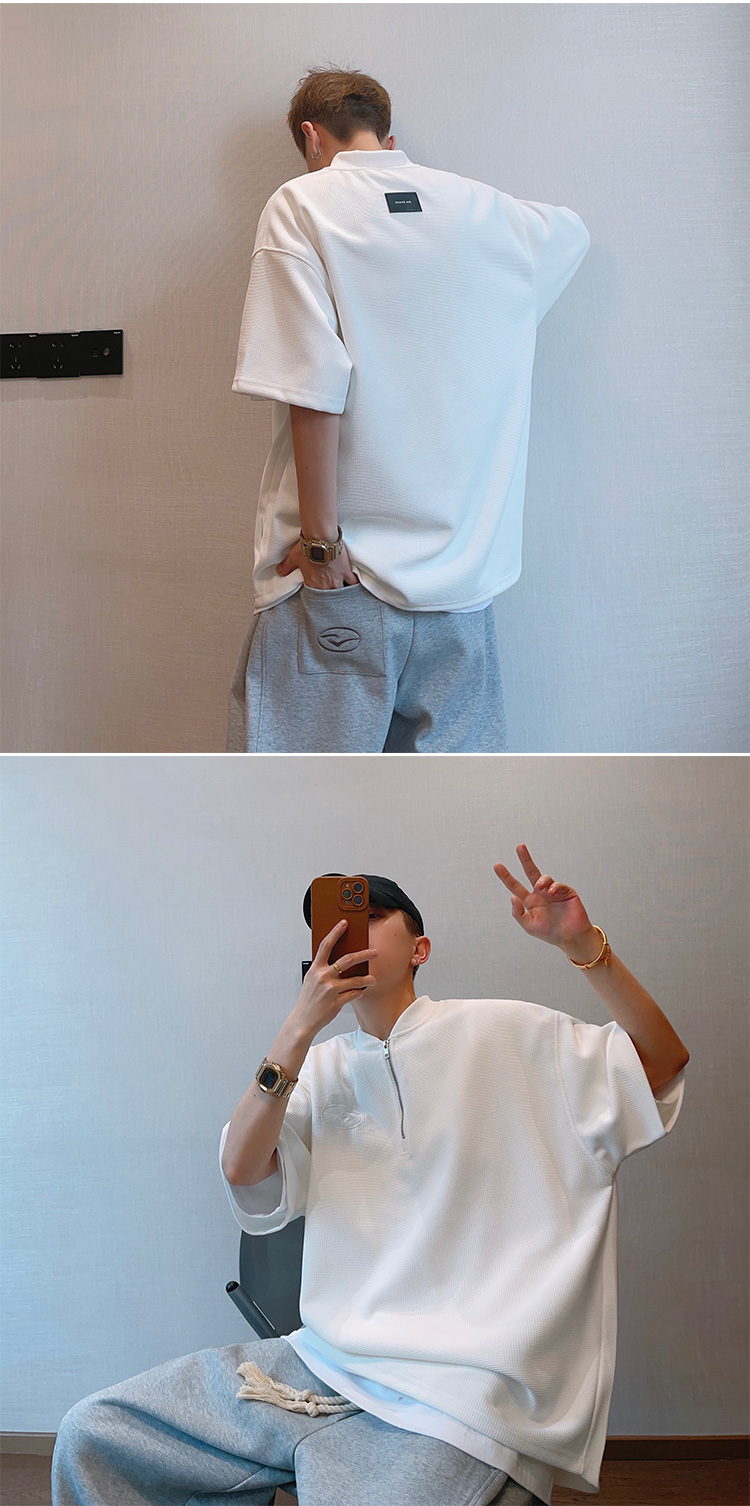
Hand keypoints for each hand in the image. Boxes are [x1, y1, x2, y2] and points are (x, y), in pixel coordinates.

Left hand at [275, 536, 360, 589]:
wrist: (321, 540)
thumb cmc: (307, 548)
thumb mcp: (293, 558)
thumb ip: (286, 566)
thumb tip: (279, 571)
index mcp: (313, 584)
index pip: (315, 595)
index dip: (318, 595)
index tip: (320, 594)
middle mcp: (325, 585)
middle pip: (330, 595)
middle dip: (330, 595)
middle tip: (332, 594)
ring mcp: (337, 579)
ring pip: (341, 591)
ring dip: (342, 592)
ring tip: (344, 593)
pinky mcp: (346, 571)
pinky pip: (353, 581)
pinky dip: (354, 583)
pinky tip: (355, 585)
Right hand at [292, 918, 378, 1037]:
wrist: (303, 1020)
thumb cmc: (308, 1000)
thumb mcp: (311, 980)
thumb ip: (323, 969)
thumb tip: (339, 961)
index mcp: (315, 969)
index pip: (326, 945)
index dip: (335, 932)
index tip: (344, 923)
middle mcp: (323, 977)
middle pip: (348, 960)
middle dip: (364, 954)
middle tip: (374, 952)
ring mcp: (331, 990)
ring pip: (356, 980)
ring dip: (367, 979)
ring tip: (372, 979)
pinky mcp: (337, 1002)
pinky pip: (354, 994)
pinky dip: (359, 992)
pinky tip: (360, 992)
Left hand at [493, 844, 597, 953]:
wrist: (571, 938)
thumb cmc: (550, 933)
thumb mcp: (529, 926)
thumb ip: (518, 914)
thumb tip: (512, 897)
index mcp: (530, 901)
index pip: (515, 886)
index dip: (506, 876)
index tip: (497, 866)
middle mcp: (540, 894)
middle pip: (531, 872)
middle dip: (525, 859)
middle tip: (520, 847)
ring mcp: (553, 892)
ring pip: (544, 878)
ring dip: (541, 880)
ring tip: (539, 887)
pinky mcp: (566, 892)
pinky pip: (559, 885)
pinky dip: (555, 887)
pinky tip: (552, 892)